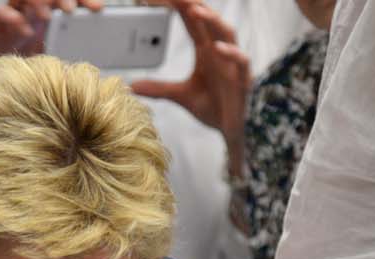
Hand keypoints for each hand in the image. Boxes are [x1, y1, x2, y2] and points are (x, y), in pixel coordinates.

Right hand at [0, 0, 105, 71]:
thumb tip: (98, 55)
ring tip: (47, 17)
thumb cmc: (29, 63)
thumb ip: (72, 50)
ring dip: (37, 3)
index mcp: (51, 12)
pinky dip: (14, 20)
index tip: (98, 8)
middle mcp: (32, 9)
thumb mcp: (57, 55)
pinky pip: (2, 14)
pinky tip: (25, 31)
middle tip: (71, 10)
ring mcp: (14, 15)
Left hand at [128, 1, 250, 170]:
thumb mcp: (181, 96)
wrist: (231, 130)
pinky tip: (217, 48)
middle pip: (207, 18)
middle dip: (191, 3)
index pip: (190, 18)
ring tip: (194, 10)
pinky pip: (240, 61)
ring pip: (226, 33)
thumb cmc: (212, 106)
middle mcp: (219, 50)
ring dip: (211, 20)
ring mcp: (232, 63)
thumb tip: (132, 86)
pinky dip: (230, 53)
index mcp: (205, 48)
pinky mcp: (243, 80)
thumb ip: (159, 88)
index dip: (175, 5)